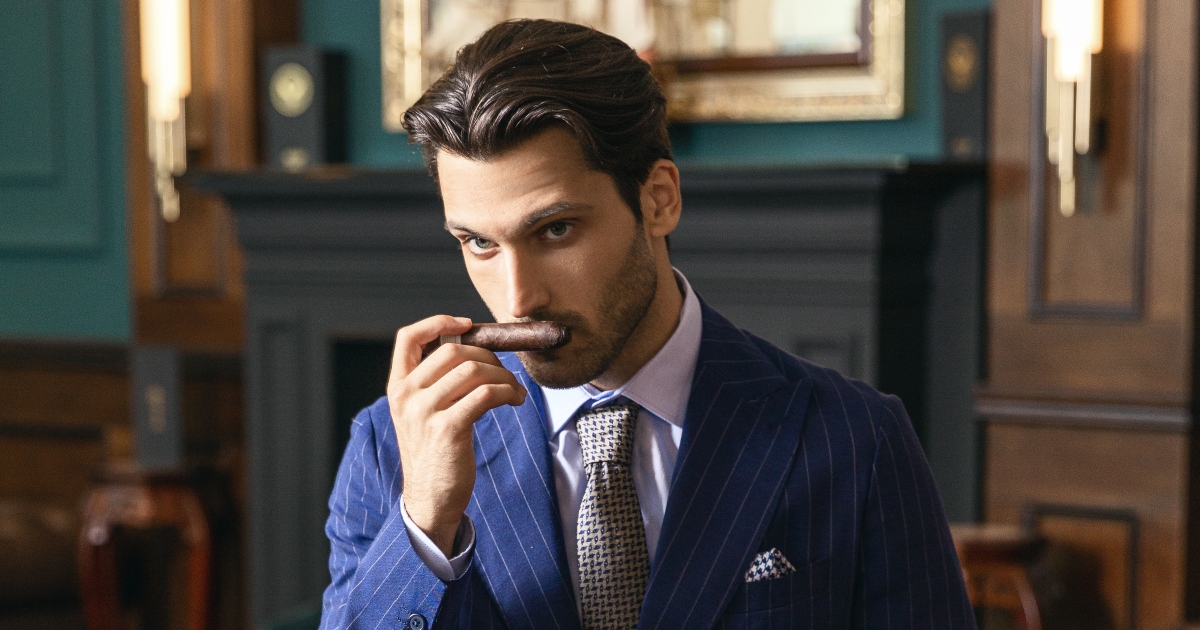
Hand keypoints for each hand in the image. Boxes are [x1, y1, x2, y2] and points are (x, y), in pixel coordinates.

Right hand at [387, 315, 527, 554]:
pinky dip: (508, 392)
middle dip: (487, 355)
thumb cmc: (434, 452)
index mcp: (398, 387)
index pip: (407, 337)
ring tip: (515, 390)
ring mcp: (425, 413)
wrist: (430, 500)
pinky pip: (486, 394)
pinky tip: (515, 400)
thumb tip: (474, 350)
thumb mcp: (421, 413)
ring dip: (503, 376)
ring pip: (473, 370)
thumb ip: (435, 383)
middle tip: (505, 371)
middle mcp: (406, 396)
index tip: (467, 324)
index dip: (438, 322)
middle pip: (453, 351)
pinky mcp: (448, 429)